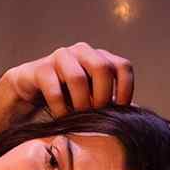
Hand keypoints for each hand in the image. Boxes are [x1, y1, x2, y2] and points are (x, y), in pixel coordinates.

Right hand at [2, 42, 133, 118]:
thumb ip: (112, 102)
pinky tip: (61, 118)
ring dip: (80, 103)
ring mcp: (61, 57)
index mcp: (100, 57)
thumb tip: (136, 113)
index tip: (119, 110)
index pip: (122, 66)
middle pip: (102, 67)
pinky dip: (60, 107)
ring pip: (77, 77)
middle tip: (96, 114)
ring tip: (78, 117)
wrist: (32, 91)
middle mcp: (83, 52)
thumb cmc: (69, 97)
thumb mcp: (93, 99)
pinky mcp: (41, 68)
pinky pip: (53, 87)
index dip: (125, 89)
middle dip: (101, 96)